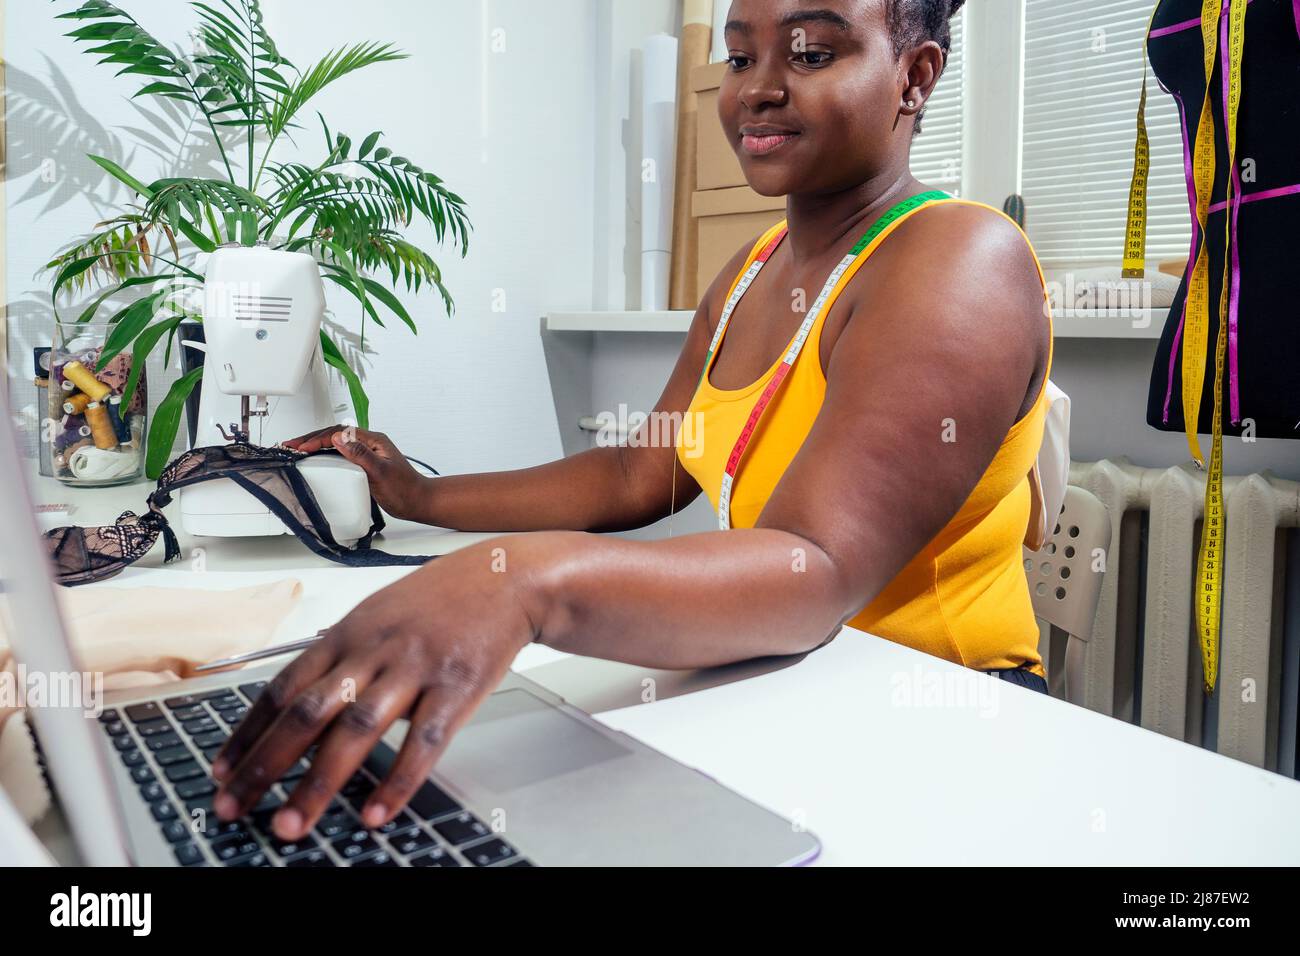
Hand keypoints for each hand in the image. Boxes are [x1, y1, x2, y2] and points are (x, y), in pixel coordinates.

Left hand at [209, 541, 537, 840]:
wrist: (503, 577)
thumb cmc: (438, 601)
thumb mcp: (376, 615)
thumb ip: (341, 658)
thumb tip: (299, 708)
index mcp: (346, 635)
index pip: (282, 688)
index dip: (247, 733)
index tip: (223, 773)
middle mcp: (372, 651)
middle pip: (306, 713)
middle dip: (264, 766)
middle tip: (233, 807)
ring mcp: (414, 668)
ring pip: (355, 731)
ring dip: (316, 783)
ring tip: (290, 824)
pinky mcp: (457, 686)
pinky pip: (422, 741)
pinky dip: (397, 782)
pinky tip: (376, 814)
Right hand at [284, 425, 429, 520]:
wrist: (419, 502)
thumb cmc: (406, 489)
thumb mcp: (381, 471)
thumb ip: (361, 454)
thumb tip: (340, 438)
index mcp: (373, 440)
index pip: (340, 433)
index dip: (318, 439)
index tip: (302, 447)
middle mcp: (369, 445)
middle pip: (335, 435)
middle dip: (311, 438)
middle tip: (291, 444)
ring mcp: (366, 455)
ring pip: (336, 445)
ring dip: (316, 446)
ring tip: (297, 450)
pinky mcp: (364, 466)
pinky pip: (340, 456)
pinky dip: (325, 456)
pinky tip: (316, 461)